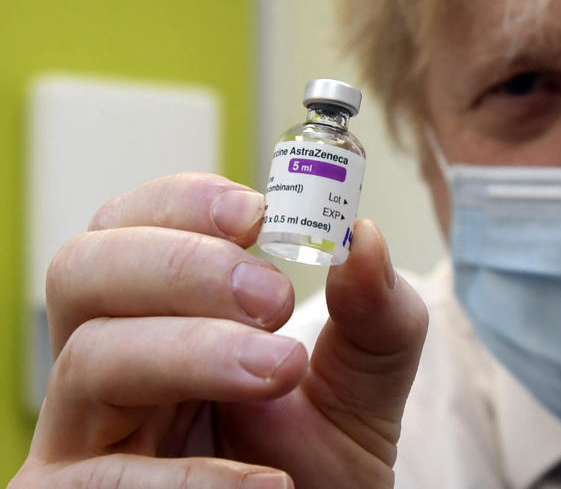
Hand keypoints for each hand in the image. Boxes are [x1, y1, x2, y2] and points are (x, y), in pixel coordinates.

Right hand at [11, 172, 427, 487]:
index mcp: (160, 309)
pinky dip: (181, 475)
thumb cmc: (321, 458)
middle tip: (274, 296)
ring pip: (90, 358)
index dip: (183, 203)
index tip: (257, 214)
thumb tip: (363, 238)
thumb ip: (375, 311)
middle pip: (84, 270)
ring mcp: (82, 432)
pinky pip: (94, 479)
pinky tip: (263, 480)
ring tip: (282, 370)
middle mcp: (108, 359)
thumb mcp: (364, 379)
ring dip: (194, 353)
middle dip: (182, 265)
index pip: (131, 224)